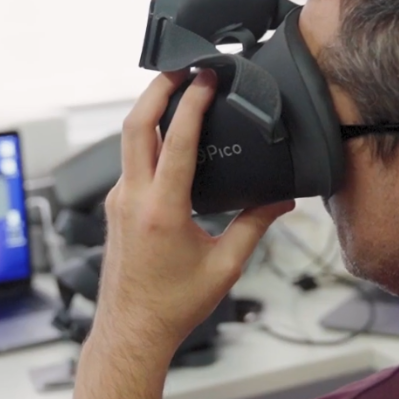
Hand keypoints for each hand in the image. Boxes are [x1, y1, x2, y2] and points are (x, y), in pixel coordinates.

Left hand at [93, 69, 293, 351]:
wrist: (132, 332)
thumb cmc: (173, 306)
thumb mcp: (226, 265)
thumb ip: (255, 225)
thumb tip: (283, 199)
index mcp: (162, 211)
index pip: (177, 141)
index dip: (192, 103)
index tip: (206, 79)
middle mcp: (133, 200)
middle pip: (135, 125)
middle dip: (156, 89)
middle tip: (181, 66)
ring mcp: (118, 202)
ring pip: (128, 141)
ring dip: (150, 111)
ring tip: (175, 91)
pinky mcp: (115, 208)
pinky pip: (129, 161)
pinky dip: (147, 139)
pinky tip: (167, 136)